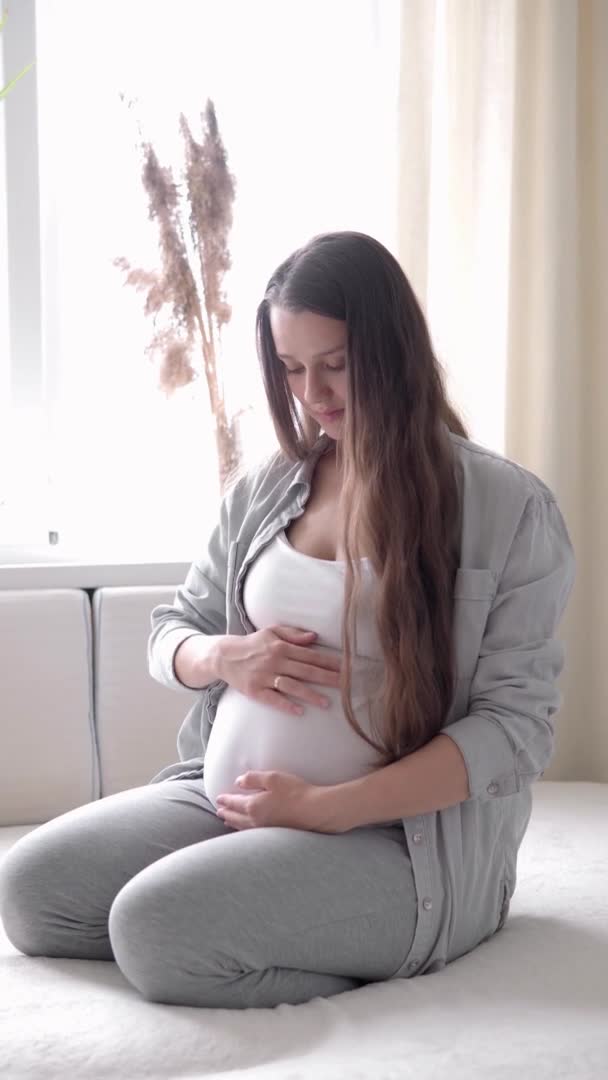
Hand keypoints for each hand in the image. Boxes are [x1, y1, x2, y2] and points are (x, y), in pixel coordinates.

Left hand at [214, 770, 345, 832]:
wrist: (314, 811)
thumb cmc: (295, 792)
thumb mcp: (273, 778)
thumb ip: (253, 778)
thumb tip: (238, 781)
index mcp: (253, 806)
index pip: (234, 803)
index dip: (225, 800)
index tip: (218, 798)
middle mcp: (255, 820)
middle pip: (235, 817)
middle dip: (226, 812)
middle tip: (218, 810)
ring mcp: (264, 830)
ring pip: (242, 827)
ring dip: (232, 823)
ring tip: (227, 821)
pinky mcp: (273, 835)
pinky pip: (251, 833)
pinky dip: (243, 830)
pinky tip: (245, 829)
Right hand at [216, 624, 341, 715]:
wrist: (224, 655)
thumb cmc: (253, 644)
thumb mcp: (272, 632)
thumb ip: (293, 634)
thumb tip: (314, 637)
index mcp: (282, 647)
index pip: (311, 655)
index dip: (330, 662)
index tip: (346, 668)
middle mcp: (275, 661)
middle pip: (306, 671)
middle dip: (327, 678)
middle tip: (347, 686)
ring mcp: (264, 677)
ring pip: (291, 686)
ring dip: (310, 695)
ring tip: (327, 704)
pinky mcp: (254, 691)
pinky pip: (272, 699)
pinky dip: (285, 705)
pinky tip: (299, 712)